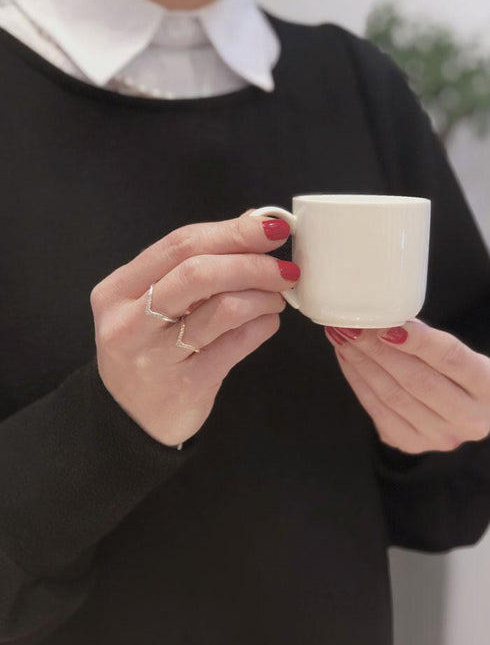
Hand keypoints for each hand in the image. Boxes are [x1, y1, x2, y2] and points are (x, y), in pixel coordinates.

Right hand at [90, 211, 298, 446]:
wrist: (132, 419)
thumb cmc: (150, 350)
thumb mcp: (152, 304)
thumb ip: (191, 266)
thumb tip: (252, 224)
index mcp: (118, 290)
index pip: (180, 244)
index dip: (232, 231)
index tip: (271, 228)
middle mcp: (129, 321)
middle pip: (199, 272)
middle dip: (252, 263)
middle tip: (284, 269)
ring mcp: (155, 356)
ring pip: (224, 308)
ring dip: (263, 297)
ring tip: (276, 298)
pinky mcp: (186, 385)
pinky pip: (237, 344)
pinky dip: (263, 326)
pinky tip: (267, 323)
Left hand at [324, 320, 489, 453]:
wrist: (466, 411)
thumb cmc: (460, 374)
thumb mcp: (461, 355)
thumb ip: (429, 339)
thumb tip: (385, 319)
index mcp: (489, 386)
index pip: (451, 358)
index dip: (418, 341)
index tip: (387, 325)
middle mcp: (470, 418)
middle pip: (417, 380)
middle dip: (377, 350)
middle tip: (352, 328)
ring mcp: (440, 436)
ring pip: (393, 397)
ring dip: (361, 364)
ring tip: (342, 338)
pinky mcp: (414, 445)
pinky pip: (378, 412)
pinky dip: (358, 383)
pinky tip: (347, 360)